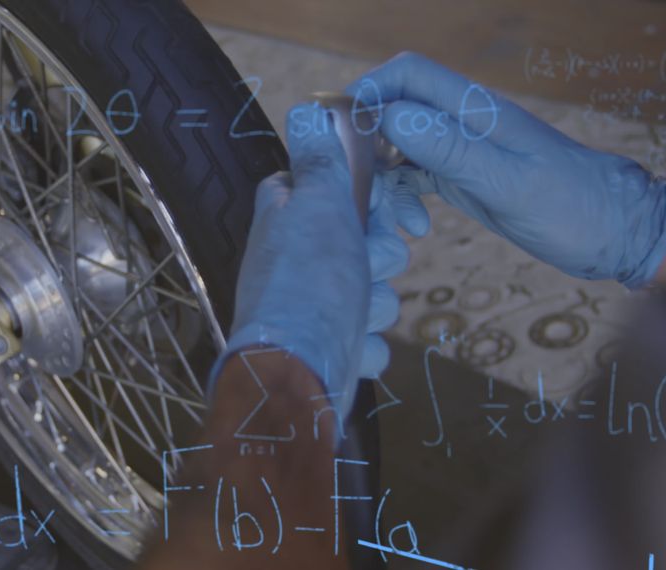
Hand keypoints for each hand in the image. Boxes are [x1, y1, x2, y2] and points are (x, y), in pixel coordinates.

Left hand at [211, 103, 409, 420]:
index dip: (365, 197)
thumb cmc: (309, 282)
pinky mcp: (330, 347)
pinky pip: (370, 334)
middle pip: (365, 240)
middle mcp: (295, 259)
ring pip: (375, 289)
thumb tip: (305, 109)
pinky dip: (366, 343)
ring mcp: (313, 305)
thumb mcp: (317, 203)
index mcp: (287, 217)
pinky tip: (351, 345)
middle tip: (366, 264)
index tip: (376, 207)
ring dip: (375, 303)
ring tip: (353, 313)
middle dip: (379, 257)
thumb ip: (318, 158)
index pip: (334, 189)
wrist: (299, 373)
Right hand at [350, 52, 665, 287]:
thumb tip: (390, 116)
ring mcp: (461, 151)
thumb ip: (451, 149)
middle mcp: (463, 124)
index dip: (369, 91)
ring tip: (386, 214)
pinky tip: (411, 223)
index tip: (342, 132)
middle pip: (395, 107)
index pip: (408, 74)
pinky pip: (415, 176)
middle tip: (350, 182)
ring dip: (381, 175)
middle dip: (365, 139)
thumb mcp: (509, 182)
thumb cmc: (572, 205)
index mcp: (475, 111)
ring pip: (398, 145)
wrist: (614, 233)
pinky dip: (402, 196)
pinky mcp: (462, 178)